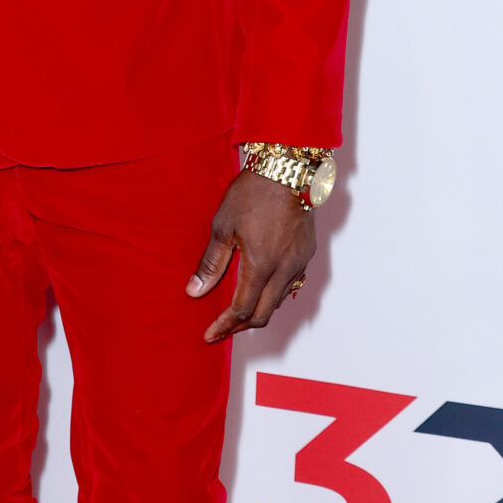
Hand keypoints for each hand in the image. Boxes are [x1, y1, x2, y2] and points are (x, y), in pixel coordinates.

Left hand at [187, 169, 317, 343]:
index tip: (210, 334)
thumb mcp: (223, 226)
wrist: (288, 169)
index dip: (225, 325)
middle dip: (241, 326)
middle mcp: (285, 269)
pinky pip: (291, 285)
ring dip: (258, 311)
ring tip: (238, 313)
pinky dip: (273, 295)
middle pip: (263, 313)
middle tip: (222, 330)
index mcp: (262, 265)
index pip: (242, 309)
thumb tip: (195, 290)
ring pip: (278, 301)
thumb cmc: (253, 192)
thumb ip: (211, 263)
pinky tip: (261, 291)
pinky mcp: (307, 253)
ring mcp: (299, 262)